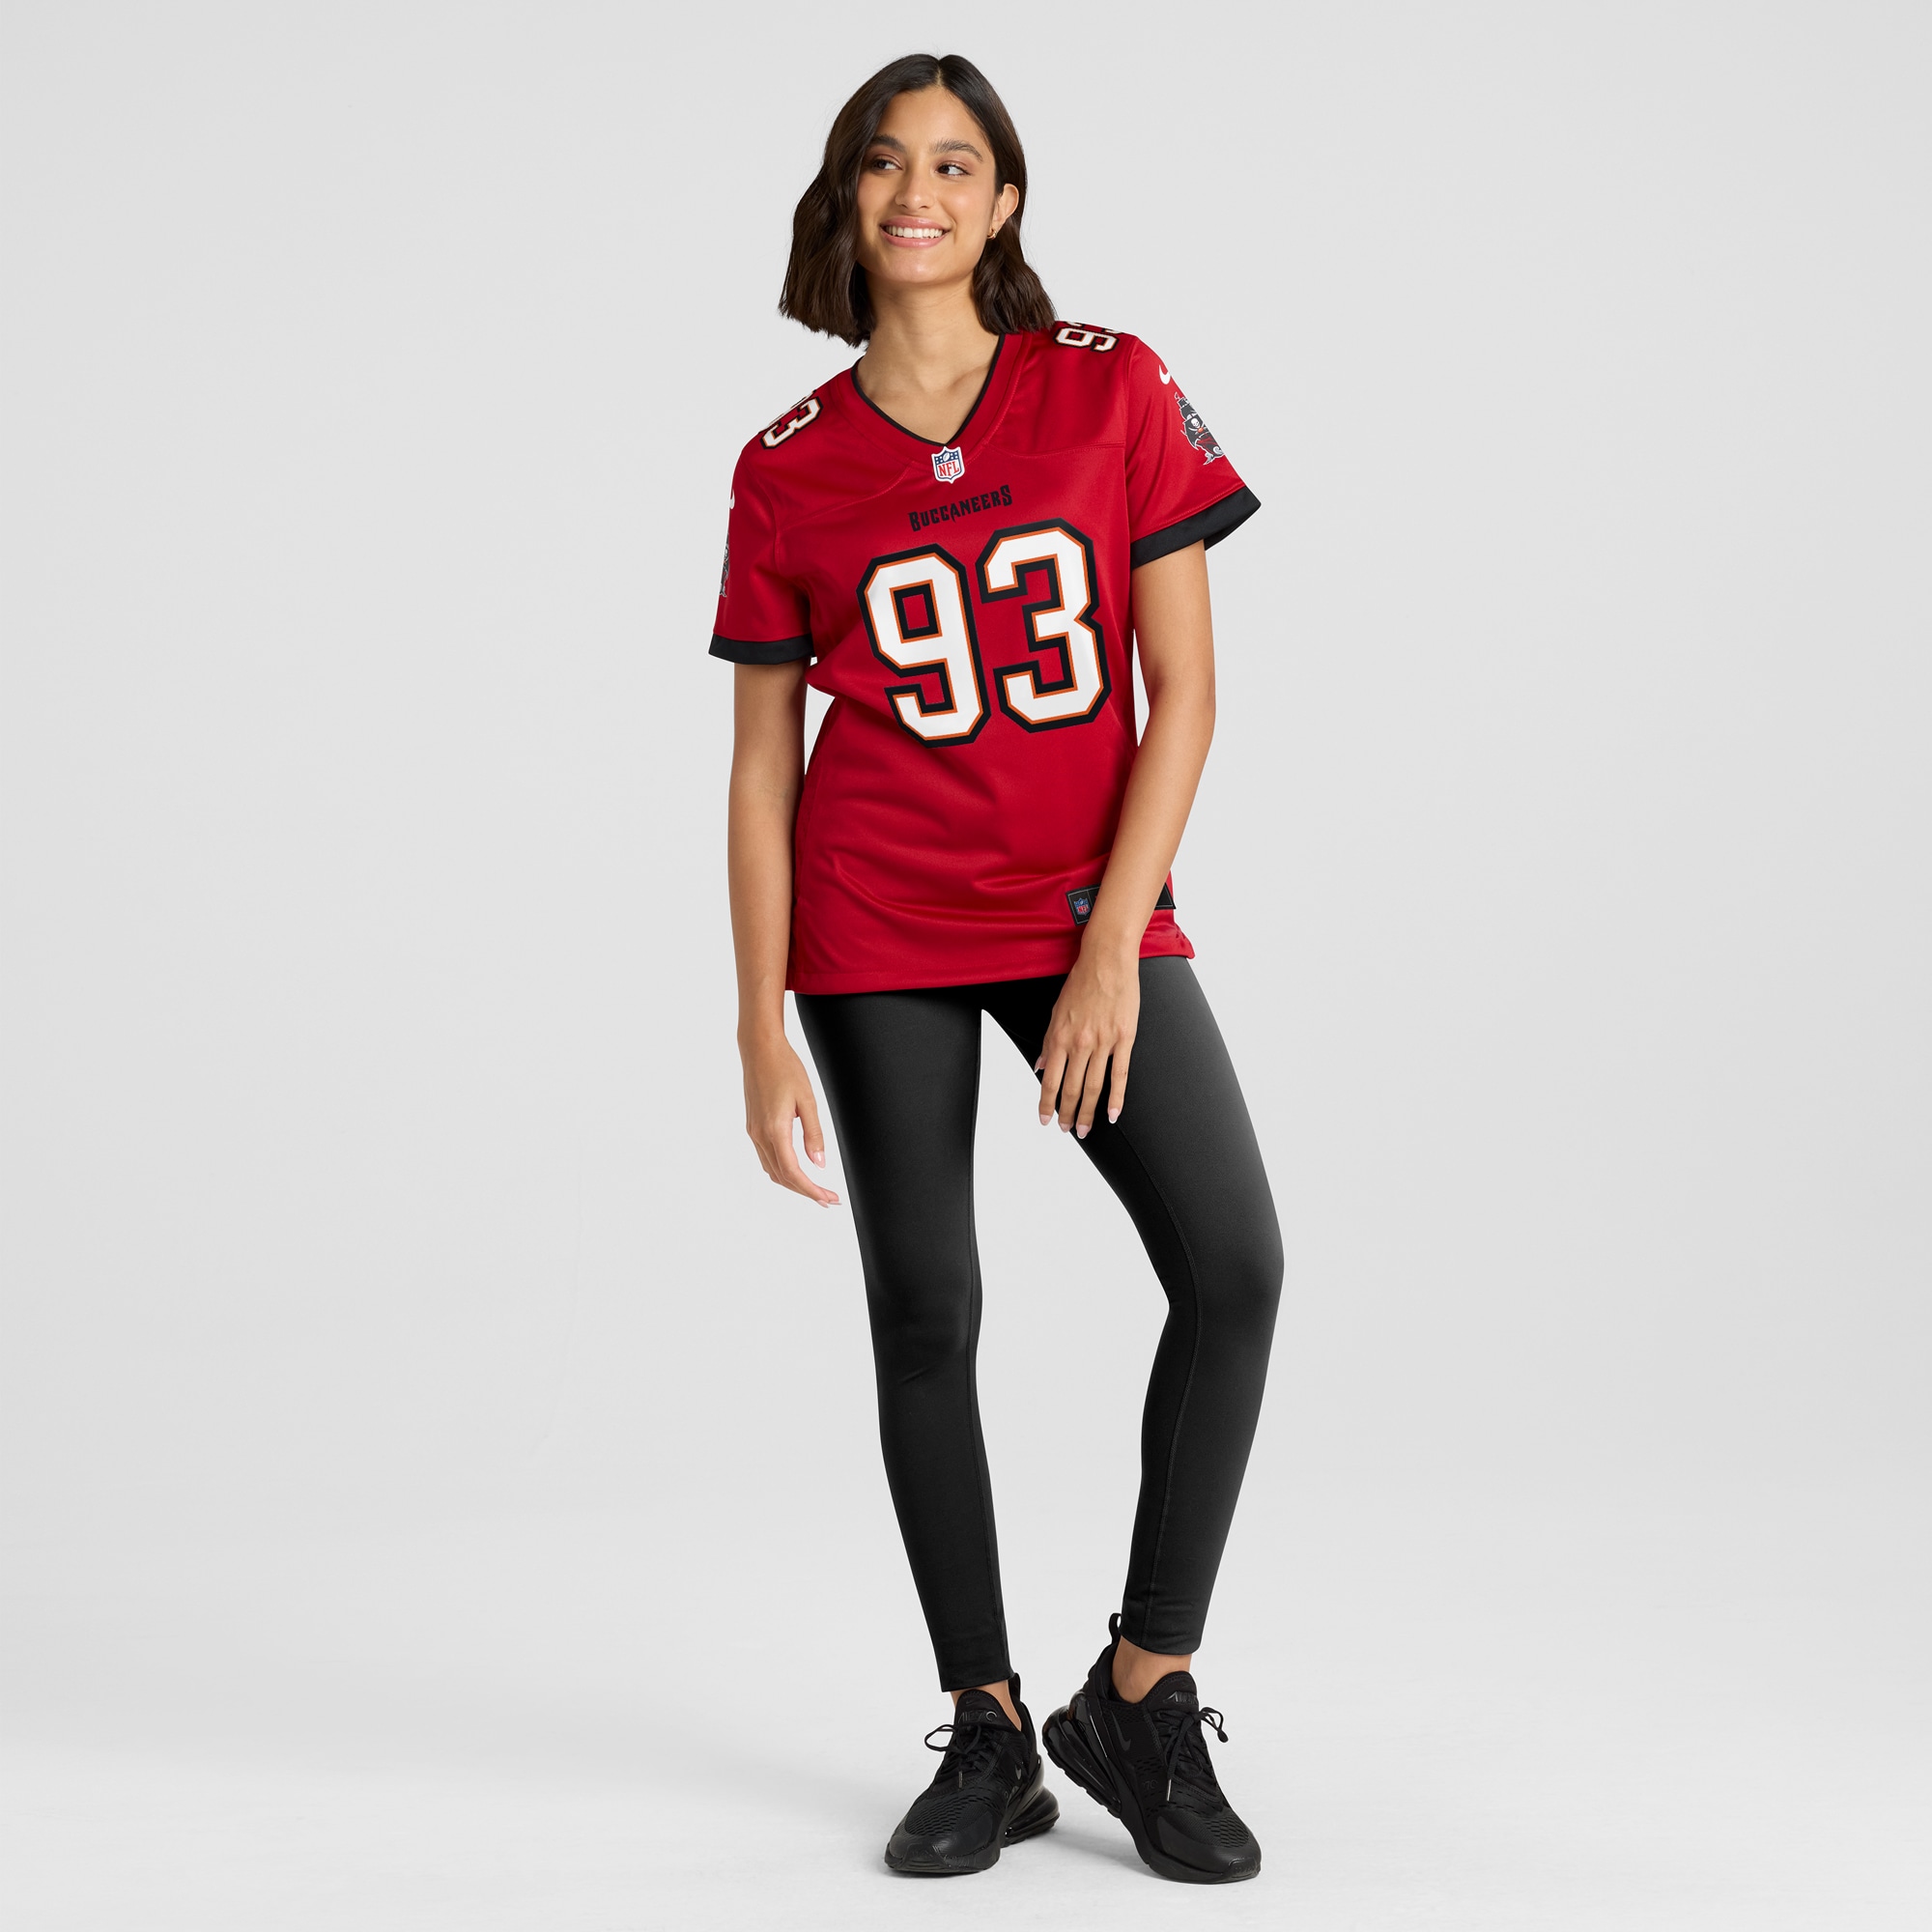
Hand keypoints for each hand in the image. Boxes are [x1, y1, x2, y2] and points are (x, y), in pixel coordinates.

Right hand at [740, 1030, 839, 1206]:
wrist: (759, 1050)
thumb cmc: (785, 1068)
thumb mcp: (808, 1100)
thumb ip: (814, 1134)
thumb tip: (820, 1163)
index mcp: (775, 1130)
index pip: (793, 1172)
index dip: (811, 1190)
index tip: (828, 1199)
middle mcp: (760, 1135)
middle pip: (782, 1177)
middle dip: (805, 1192)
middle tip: (828, 1199)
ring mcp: (754, 1132)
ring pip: (772, 1170)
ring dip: (793, 1183)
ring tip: (816, 1189)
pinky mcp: (753, 1127)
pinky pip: (766, 1158)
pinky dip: (782, 1171)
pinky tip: (796, 1170)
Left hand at [1035, 946, 1139, 1138]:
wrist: (1107, 961)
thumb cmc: (1081, 982)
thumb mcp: (1056, 1010)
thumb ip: (1049, 1041)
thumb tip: (1040, 1066)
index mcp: (1060, 1036)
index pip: (1051, 1080)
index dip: (1047, 1104)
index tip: (1045, 1120)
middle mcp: (1080, 1043)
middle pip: (1072, 1089)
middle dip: (1068, 1114)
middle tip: (1067, 1130)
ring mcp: (1104, 1042)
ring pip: (1094, 1086)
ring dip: (1088, 1112)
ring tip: (1085, 1129)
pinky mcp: (1125, 1039)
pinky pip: (1120, 1075)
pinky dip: (1116, 1098)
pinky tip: (1112, 1114)